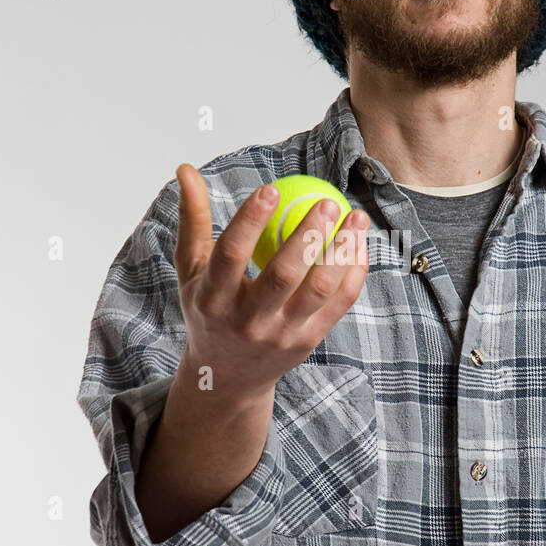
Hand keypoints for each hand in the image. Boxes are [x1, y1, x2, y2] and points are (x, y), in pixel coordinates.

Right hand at [173, 164, 369, 398]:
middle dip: (307, 236)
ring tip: (355, 217)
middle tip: (327, 202)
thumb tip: (186, 169)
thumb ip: (193, 220)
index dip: (250, 220)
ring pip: (318, 290)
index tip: (271, 190)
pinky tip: (359, 244)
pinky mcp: (307, 341)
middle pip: (281, 275)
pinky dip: (353, 273)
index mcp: (212, 299)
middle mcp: (246, 321)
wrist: (227, 376)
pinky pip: (338, 304)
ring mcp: (280, 334)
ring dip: (341, 252)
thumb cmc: (209, 310)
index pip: (230, 255)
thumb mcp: (190, 271)